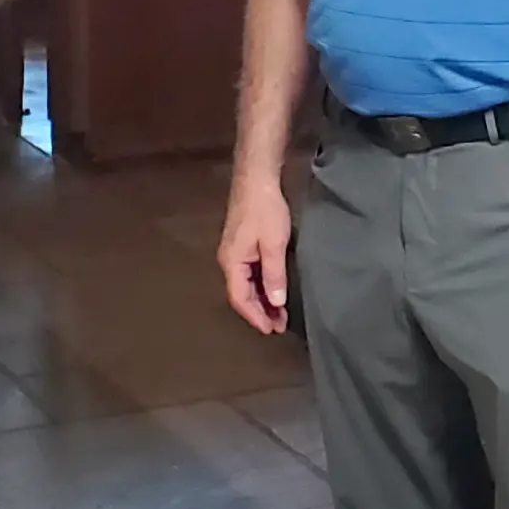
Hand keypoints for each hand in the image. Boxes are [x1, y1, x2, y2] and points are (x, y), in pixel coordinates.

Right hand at [216, 176, 291, 333]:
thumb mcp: (274, 244)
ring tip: (279, 313)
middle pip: (241, 294)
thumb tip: (276, 303)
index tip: (271, 330)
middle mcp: (228, 260)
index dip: (255, 317)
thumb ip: (274, 275)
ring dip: (261, 300)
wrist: (256, 179)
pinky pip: (249, 274)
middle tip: (279, 326)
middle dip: (260, 312)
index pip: (240, 299)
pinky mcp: (242, 244)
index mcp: (232, 262)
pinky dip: (261, 286)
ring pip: (245, 285)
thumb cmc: (265, 211)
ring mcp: (234, 252)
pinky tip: (273, 290)